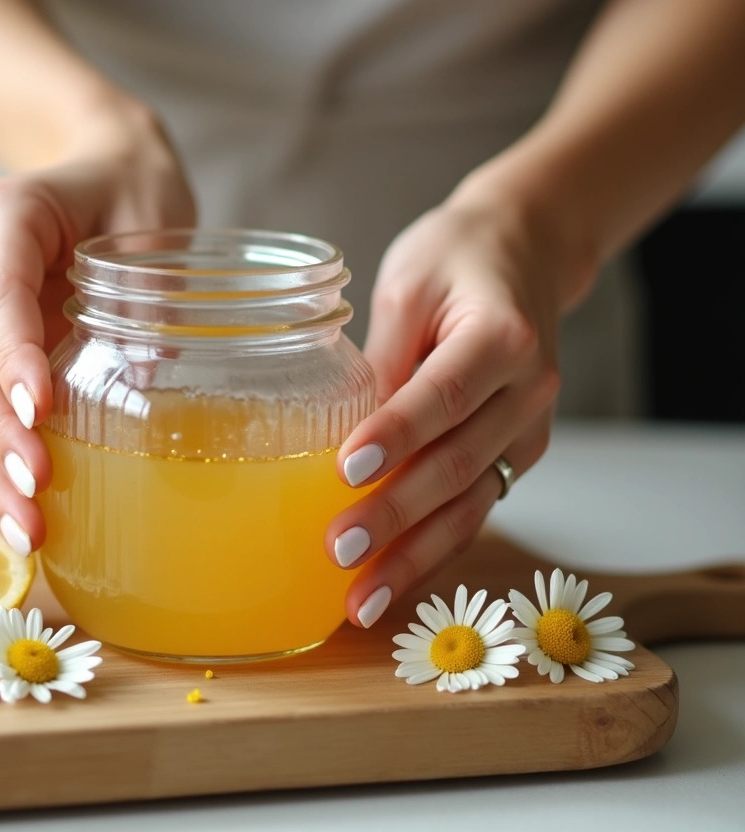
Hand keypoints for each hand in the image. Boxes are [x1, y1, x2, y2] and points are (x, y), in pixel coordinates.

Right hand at [0, 112, 194, 554]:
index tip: (39, 413)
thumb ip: (144, 293)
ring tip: (25, 529)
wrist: (98, 165)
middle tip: (36, 494)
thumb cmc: (133, 186)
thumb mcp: (155, 219)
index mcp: (7, 211)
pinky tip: (18, 506)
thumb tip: (138, 382)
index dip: (13, 357)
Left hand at [327, 193, 593, 627]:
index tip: (348, 470)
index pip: (441, 396)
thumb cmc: (457, 258)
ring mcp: (528, 430)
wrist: (526, 251)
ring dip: (415, 559)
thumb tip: (334, 431)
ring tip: (361, 602)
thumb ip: (379, 357)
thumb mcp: (408, 284)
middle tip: (339, 550)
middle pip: (457, 464)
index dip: (396, 436)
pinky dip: (433, 553)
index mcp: (502, 337)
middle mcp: (528, 391)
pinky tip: (392, 587)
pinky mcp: (515, 454)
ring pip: (470, 506)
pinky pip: (474, 510)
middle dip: (396, 516)